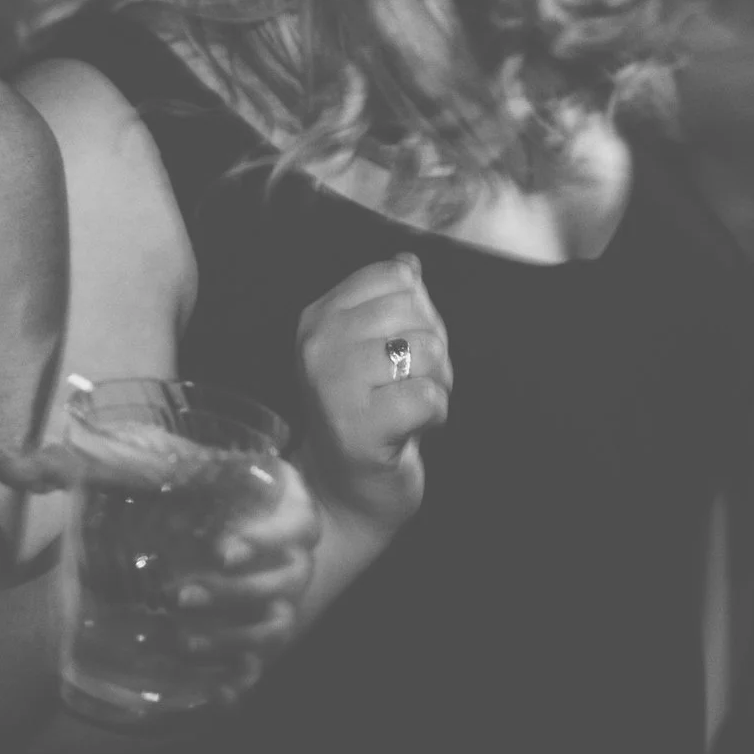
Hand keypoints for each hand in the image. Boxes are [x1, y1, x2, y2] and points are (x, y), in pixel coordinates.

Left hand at [0, 443, 321, 694]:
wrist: (176, 529)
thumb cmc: (159, 487)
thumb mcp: (115, 469)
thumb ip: (61, 465)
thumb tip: (0, 464)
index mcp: (268, 499)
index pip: (299, 517)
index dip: (268, 536)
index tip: (218, 549)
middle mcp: (281, 552)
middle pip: (288, 577)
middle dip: (237, 590)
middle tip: (179, 594)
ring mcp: (272, 599)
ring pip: (275, 625)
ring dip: (232, 636)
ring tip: (177, 640)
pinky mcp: (253, 638)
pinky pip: (261, 665)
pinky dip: (239, 678)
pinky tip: (214, 691)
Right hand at [295, 254, 451, 533]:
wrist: (342, 491)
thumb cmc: (363, 415)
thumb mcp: (366, 349)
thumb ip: (387, 303)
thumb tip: (409, 262)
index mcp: (316, 317)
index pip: (395, 277)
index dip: (417, 311)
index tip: (397, 349)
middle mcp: (317, 346)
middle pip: (417, 312)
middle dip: (432, 350)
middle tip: (408, 384)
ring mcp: (332, 387)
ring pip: (428, 351)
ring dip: (437, 384)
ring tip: (409, 407)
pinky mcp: (359, 428)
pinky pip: (429, 397)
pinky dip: (436, 416)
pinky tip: (411, 430)